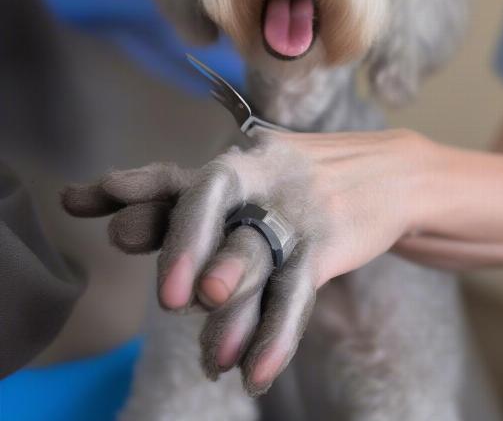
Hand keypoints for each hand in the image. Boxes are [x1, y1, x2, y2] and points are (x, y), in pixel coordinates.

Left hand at [62, 129, 428, 393]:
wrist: (393, 172)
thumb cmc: (309, 179)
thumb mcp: (258, 176)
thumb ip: (197, 199)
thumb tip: (119, 225)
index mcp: (239, 159)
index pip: (178, 171)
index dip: (132, 185)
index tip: (78, 200)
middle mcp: (262, 175)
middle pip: (212, 197)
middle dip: (184, 242)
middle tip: (167, 298)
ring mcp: (298, 207)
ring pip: (255, 252)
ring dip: (233, 305)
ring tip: (210, 356)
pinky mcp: (331, 241)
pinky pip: (297, 291)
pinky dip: (277, 335)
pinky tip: (256, 373)